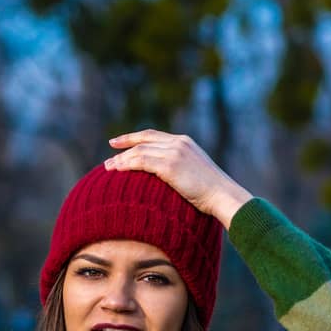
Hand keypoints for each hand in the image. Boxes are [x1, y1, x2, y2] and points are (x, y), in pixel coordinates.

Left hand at [104, 130, 252, 228]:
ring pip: (139, 151)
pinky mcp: (170, 165)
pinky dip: (127, 165)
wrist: (223, 195)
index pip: (153, 135)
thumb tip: (169, 180)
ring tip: (108, 168)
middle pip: (143, 140)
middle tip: (108, 157)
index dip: (133, 138)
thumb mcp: (195, 174)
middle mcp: (178, 143)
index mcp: (184, 142)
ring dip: (121, 159)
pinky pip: (141, 162)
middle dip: (123, 147)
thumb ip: (181, 170)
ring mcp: (174, 152)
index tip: (117, 143)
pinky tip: (117, 171)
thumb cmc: (212, 193)